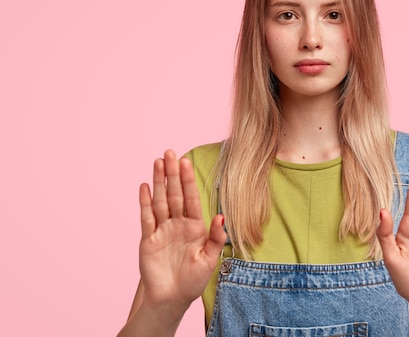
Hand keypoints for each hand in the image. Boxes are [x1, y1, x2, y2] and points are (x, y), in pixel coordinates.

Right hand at [138, 150, 226, 312]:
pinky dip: (145, 202)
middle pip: (174, 194)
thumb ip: (216, 237)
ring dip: (158, 182)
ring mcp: (162, 230)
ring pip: (160, 201)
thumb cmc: (193, 279)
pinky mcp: (148, 239)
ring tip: (157, 162)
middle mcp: (178, 224)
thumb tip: (222, 216)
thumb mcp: (210, 259)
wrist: (172, 298)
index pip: (190, 198)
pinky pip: (146, 218)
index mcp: (195, 226)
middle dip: (172, 174)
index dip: (188, 180)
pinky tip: (144, 187)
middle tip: (169, 153)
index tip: (185, 162)